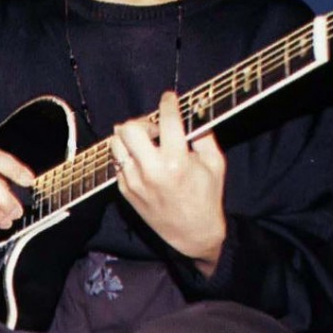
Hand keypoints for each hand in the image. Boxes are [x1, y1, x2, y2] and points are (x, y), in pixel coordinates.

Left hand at [111, 91, 226, 275]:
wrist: (193, 234)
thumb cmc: (207, 197)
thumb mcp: (215, 164)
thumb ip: (204, 135)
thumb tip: (194, 110)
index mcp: (176, 162)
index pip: (167, 121)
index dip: (168, 103)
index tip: (169, 98)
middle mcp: (151, 171)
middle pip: (130, 128)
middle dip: (143, 122)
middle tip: (155, 129)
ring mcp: (134, 181)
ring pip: (116, 143)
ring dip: (130, 138)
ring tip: (145, 143)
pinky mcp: (125, 190)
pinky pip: (118, 162)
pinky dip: (129, 157)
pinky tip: (143, 162)